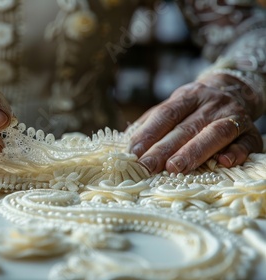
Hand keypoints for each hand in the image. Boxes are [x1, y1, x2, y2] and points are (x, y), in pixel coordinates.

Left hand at [129, 74, 262, 173]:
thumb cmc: (194, 108)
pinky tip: (223, 162)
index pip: (166, 114)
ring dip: (195, 151)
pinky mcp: (252, 134)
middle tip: (147, 166)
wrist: (236, 90)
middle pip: (185, 127)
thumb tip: (125, 144)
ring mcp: (234, 116)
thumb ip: (152, 123)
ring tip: (176, 167)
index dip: (149, 133)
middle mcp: (211, 103)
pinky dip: (236, 152)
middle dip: (164, 149)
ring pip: (215, 133)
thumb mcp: (174, 106)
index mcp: (188, 96)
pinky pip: (246, 143)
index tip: (133, 152)